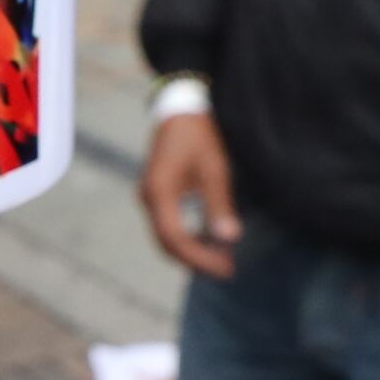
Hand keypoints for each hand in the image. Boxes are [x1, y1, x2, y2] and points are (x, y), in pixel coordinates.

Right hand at [139, 109, 242, 279]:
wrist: (181, 109)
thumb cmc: (199, 134)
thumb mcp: (215, 168)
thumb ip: (219, 205)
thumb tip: (229, 239)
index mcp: (160, 191)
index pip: (176, 238)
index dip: (200, 258)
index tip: (226, 267)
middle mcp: (149, 197)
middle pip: (168, 243)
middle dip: (196, 260)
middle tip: (227, 270)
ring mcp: (150, 196)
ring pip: (166, 236)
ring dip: (192, 251)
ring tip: (222, 259)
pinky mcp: (156, 193)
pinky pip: (168, 225)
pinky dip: (187, 237)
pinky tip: (209, 240)